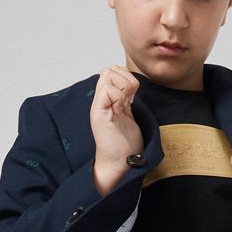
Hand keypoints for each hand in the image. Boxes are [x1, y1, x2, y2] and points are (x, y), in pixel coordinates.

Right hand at [89, 65, 143, 184]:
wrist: (120, 163)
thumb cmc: (125, 144)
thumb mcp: (129, 113)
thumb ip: (126, 98)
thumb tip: (131, 82)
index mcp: (107, 99)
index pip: (112, 70)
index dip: (126, 77)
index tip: (132, 96)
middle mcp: (100, 100)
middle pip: (109, 69)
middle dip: (126, 78)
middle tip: (131, 98)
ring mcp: (98, 106)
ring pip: (107, 74)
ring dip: (123, 86)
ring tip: (126, 103)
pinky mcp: (99, 114)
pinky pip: (106, 90)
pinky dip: (119, 95)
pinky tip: (123, 108)